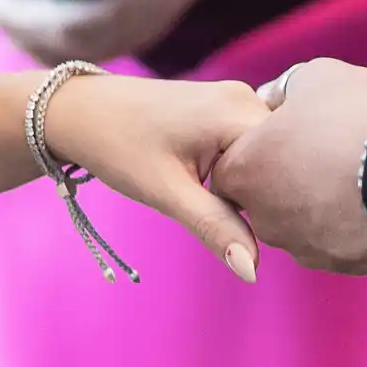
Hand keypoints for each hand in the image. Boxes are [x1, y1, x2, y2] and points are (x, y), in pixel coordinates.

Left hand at [45, 74, 269, 280]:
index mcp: (238, 112)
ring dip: (253, 181)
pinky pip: (251, 142)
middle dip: (266, 193)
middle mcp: (245, 96)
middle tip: (233, 216)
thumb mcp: (168, 193)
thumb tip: (252, 271)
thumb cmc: (117, 147)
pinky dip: (242, 168)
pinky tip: (218, 184)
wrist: (80, 112)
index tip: (250, 226)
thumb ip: (217, 228)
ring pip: (266, 152)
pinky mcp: (224, 104)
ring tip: (221, 198)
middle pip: (281, 158)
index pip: (286, 165)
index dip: (275, 202)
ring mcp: (236, 96)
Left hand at [211, 59, 366, 274]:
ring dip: (319, 201)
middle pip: (265, 197)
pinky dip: (348, 222)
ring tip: (356, 171)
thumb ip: (285, 90)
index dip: (259, 146)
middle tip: (326, 150)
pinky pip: (336, 239)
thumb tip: (277, 99)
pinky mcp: (339, 263)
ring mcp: (301, 245)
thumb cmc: (356, 117)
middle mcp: (263, 216)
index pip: (232, 165)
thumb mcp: (316, 78)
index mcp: (244, 169)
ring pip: (301, 221)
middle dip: (288, 177)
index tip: (289, 134)